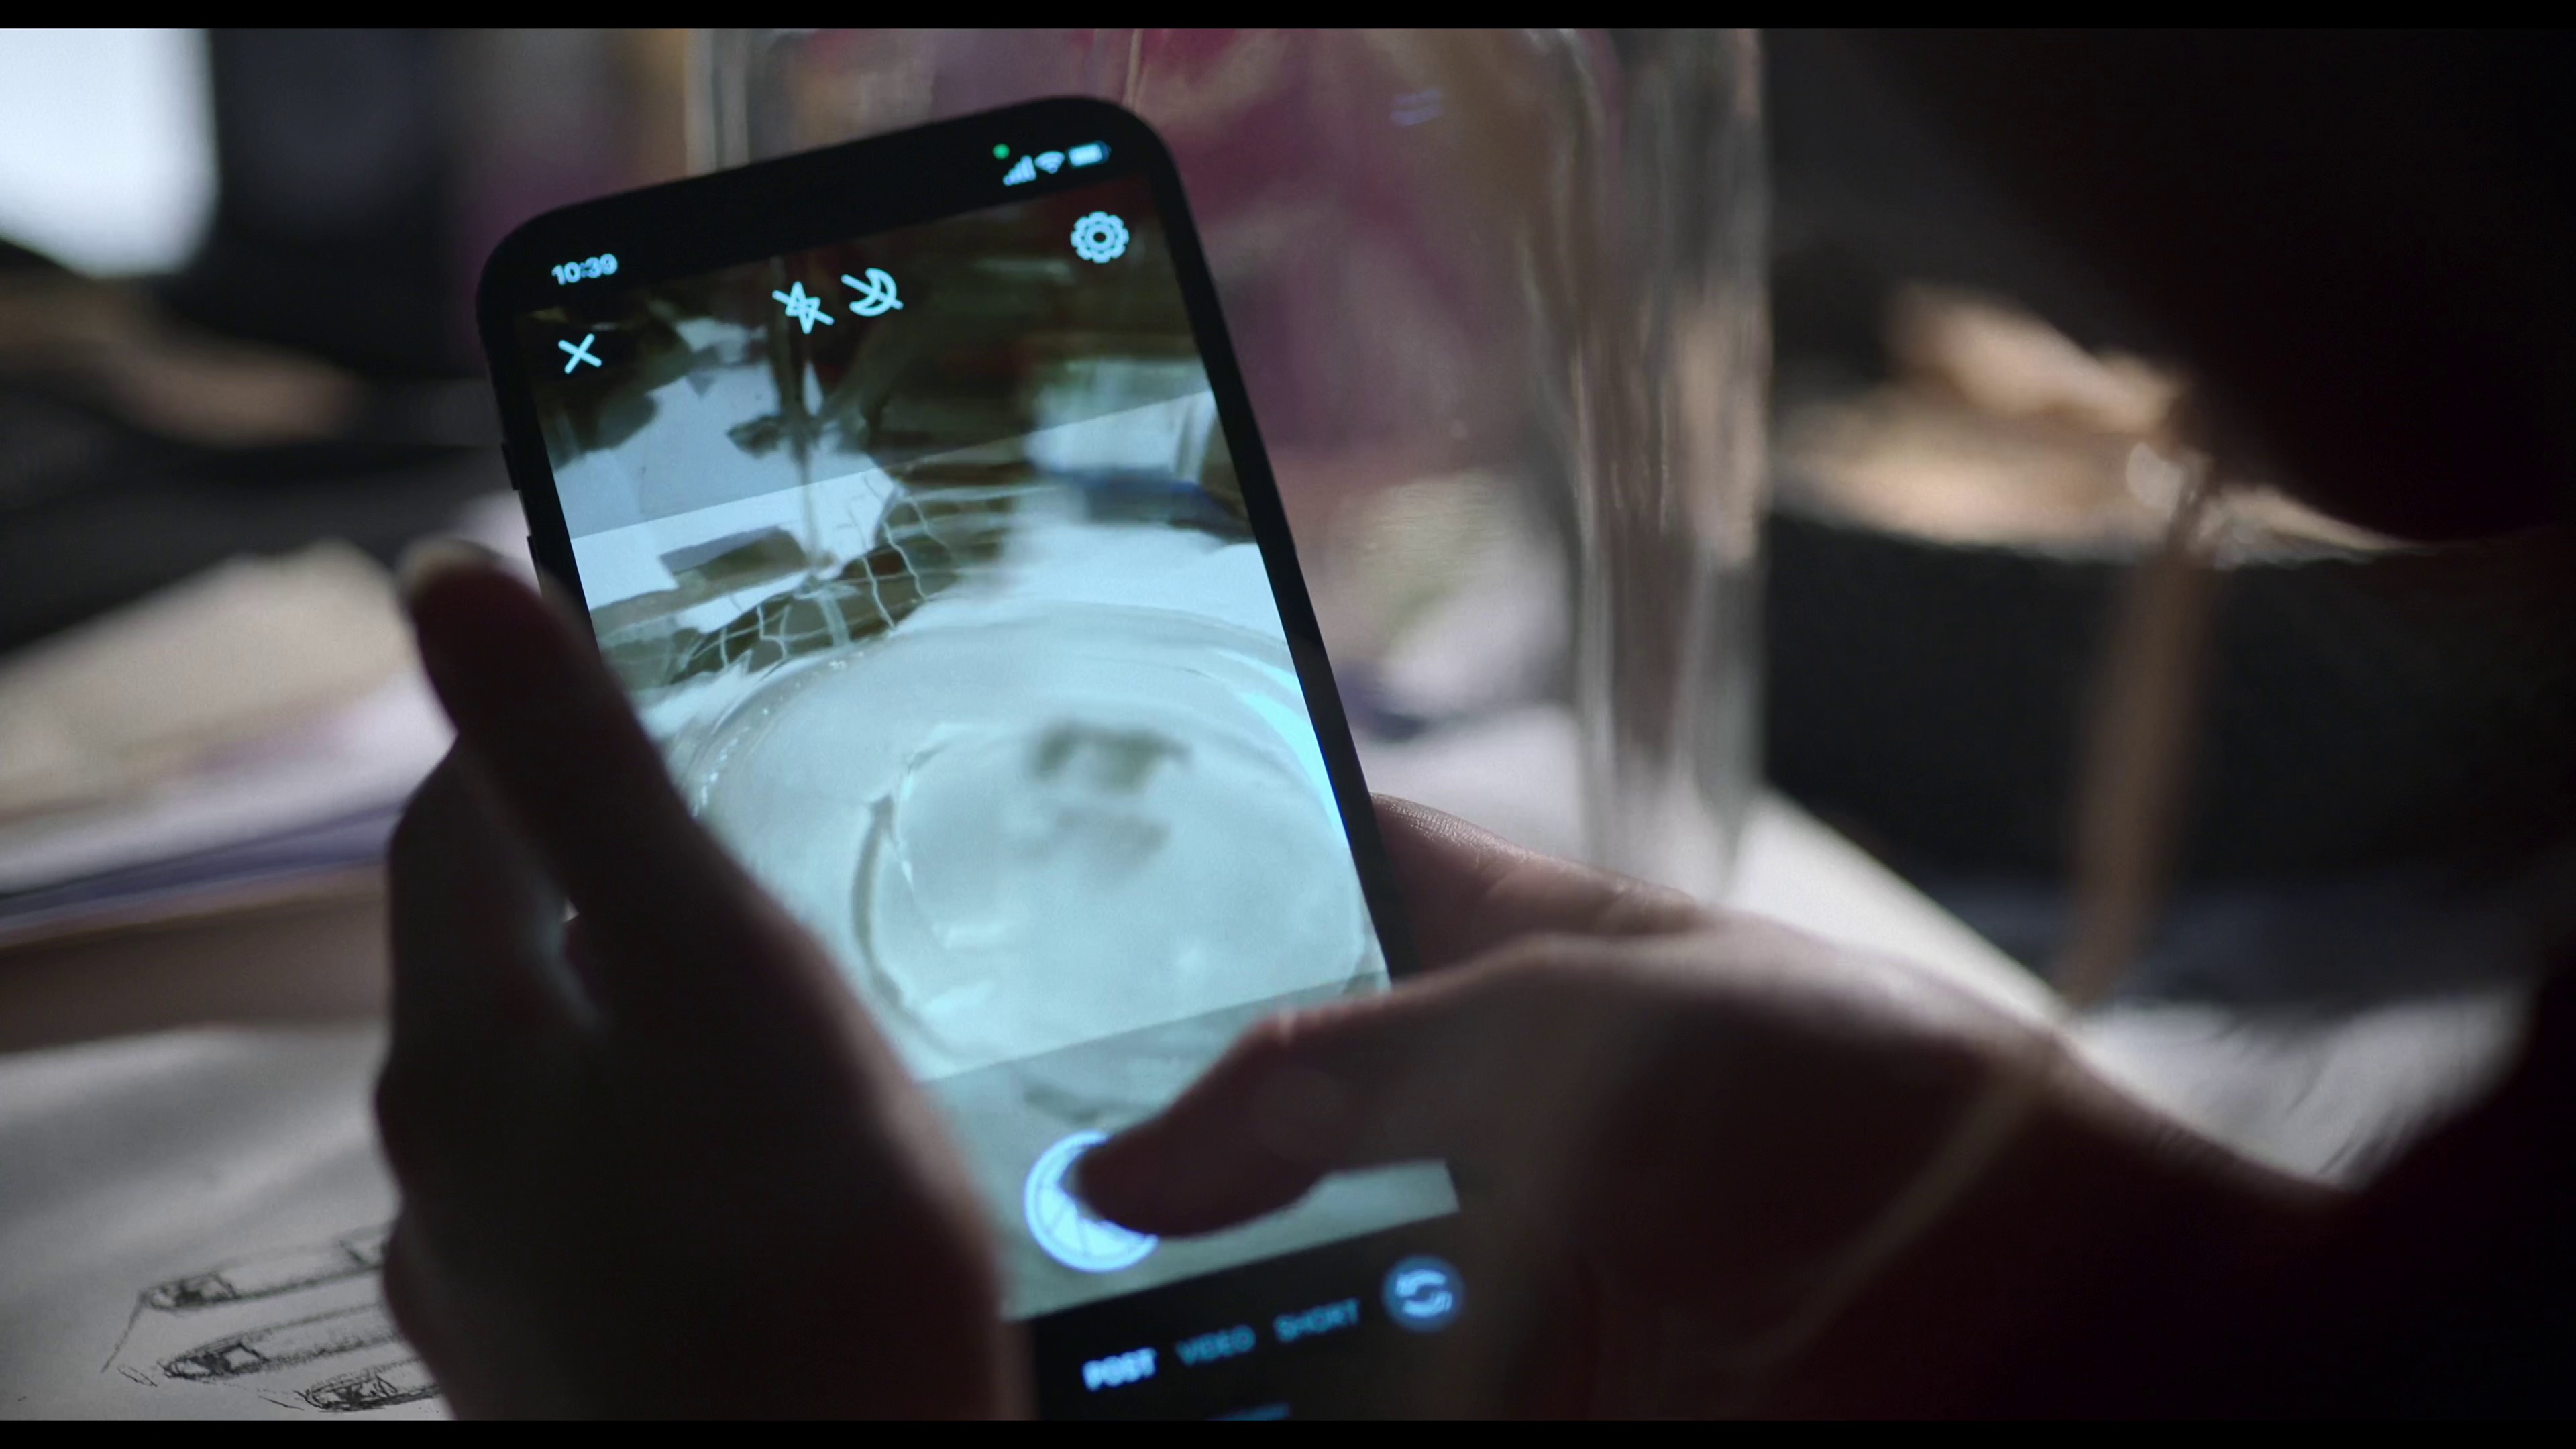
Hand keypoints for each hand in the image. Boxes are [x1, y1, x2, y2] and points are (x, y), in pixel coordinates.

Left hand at [376, 546, 1016, 1417]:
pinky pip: (603, 1218)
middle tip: (727, 845)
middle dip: (590, 890)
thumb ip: (589, 780)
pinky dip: (663, 1161)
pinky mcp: (577, 1379)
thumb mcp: (714, 976)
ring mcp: (503, 1297)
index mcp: (466, 1055)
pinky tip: (760, 1191)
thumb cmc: (803, 1266)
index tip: (618, 683)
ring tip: (764, 1015)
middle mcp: (444, 1182)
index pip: (451, 834)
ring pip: (554, 1107)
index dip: (523, 739)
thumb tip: (445, 574)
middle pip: (498, 977)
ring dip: (630, 1038)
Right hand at [1081, 799, 2322, 1415]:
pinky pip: (1347, 1402)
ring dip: (1167, 1312)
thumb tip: (1118, 1168)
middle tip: (980, 1178)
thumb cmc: (1860, 1102)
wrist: (2056, 1335)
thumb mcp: (1586, 1025)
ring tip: (1033, 1323)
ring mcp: (1483, 1269)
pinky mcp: (1520, 1393)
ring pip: (1271, 1286)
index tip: (1008, 908)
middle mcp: (1467, 1111)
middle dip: (1125, 1147)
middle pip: (1247, 1117)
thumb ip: (1342, 1072)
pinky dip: (1254, 1405)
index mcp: (1496, 951)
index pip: (1294, 879)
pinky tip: (1153, 1404)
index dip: (1168, 879)